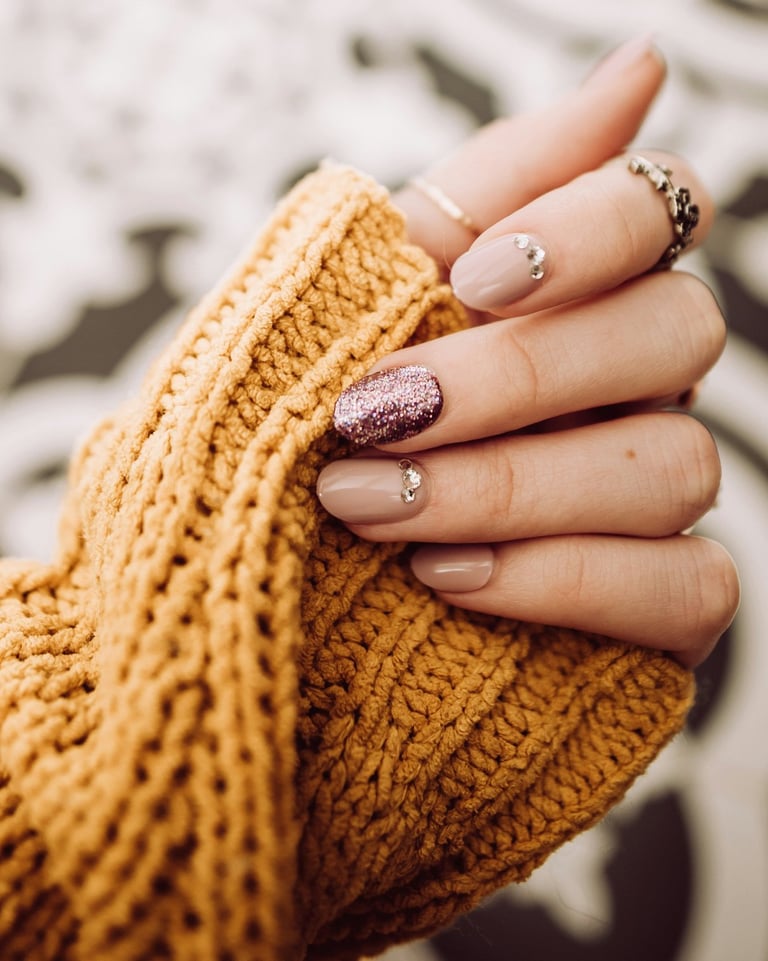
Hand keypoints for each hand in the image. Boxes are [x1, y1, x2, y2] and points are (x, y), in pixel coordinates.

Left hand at [317, 37, 739, 667]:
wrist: (272, 556)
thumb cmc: (323, 406)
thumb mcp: (375, 286)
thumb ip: (494, 186)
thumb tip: (640, 69)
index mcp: (580, 293)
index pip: (664, 206)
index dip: (588, 230)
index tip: (470, 280)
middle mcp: (640, 382)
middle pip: (677, 334)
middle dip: (518, 378)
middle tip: (376, 414)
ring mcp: (656, 493)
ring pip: (676, 466)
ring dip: (509, 488)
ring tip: (369, 506)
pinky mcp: (663, 601)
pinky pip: (683, 588)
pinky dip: (556, 581)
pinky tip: (442, 576)